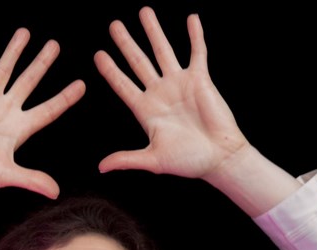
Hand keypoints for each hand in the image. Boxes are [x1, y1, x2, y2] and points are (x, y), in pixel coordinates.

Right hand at [0, 30, 85, 199]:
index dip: (64, 98)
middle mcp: (5, 113)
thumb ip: (30, 179)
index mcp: (18, 130)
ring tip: (25, 32)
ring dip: (13, 52)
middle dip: (41, 64)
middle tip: (55, 45)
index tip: (81, 84)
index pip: (47, 111)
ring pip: (3, 71)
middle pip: (28, 83)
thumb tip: (56, 192)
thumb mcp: (3, 175)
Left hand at [94, 7, 248, 179]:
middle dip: (126, 43)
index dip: (110, 71)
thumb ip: (127, 159)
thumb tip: (101, 167)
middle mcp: (160, 93)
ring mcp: (180, 84)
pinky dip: (195, 35)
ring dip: (154, 31)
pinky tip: (191, 18)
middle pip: (138, 62)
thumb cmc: (188, 162)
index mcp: (146, 111)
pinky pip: (197, 52)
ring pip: (163, 50)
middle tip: (114, 25)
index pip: (123, 86)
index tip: (97, 54)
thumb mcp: (153, 160)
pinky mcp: (200, 79)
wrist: (219, 157)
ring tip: (144, 11)